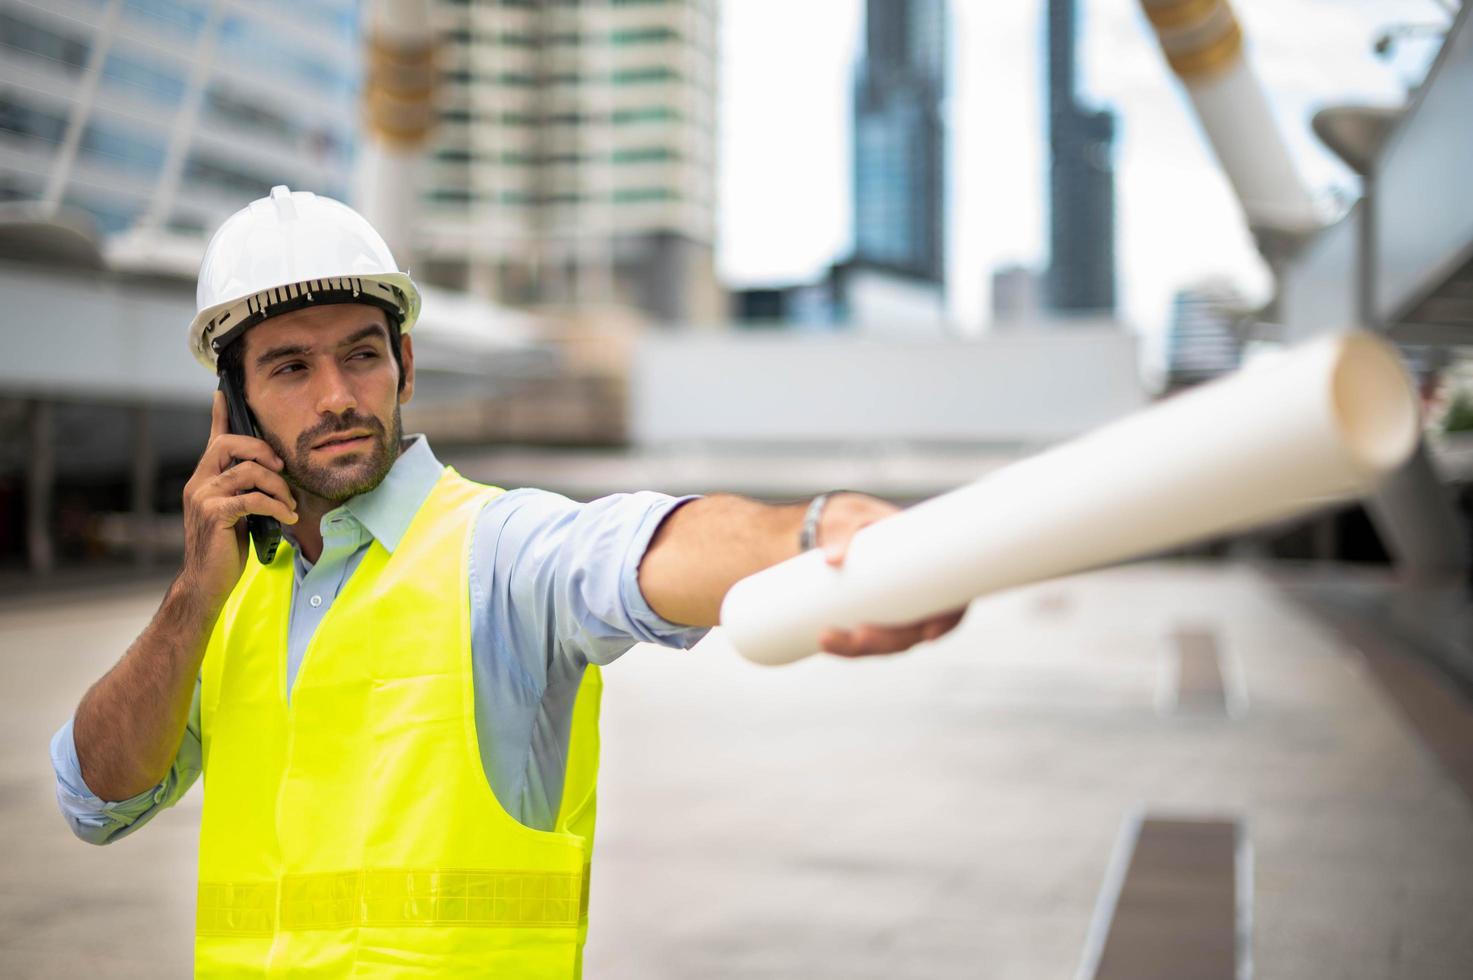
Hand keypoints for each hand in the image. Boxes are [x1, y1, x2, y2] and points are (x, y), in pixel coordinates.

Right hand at [180, 391, 298, 611]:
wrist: (206, 582)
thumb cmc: (224, 548)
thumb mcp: (236, 512)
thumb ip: (244, 490)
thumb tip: (270, 473)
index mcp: (204, 478)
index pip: (213, 439)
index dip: (220, 415)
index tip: (223, 392)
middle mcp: (199, 482)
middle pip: (233, 444)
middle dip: (265, 452)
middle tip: (282, 470)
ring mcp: (204, 497)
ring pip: (250, 471)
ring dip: (278, 487)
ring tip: (289, 505)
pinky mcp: (215, 514)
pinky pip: (253, 498)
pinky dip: (276, 506)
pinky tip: (287, 517)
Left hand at [813, 493, 966, 657]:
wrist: (833, 525)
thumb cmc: (855, 517)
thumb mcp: (851, 517)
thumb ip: (842, 532)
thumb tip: (832, 559)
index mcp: (929, 568)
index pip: (953, 602)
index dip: (947, 623)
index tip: (928, 634)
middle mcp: (915, 596)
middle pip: (913, 633)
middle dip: (887, 641)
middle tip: (861, 635)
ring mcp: (891, 611)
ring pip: (884, 641)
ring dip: (858, 647)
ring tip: (827, 638)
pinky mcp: (867, 618)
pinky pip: (862, 640)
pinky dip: (844, 646)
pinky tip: (824, 643)